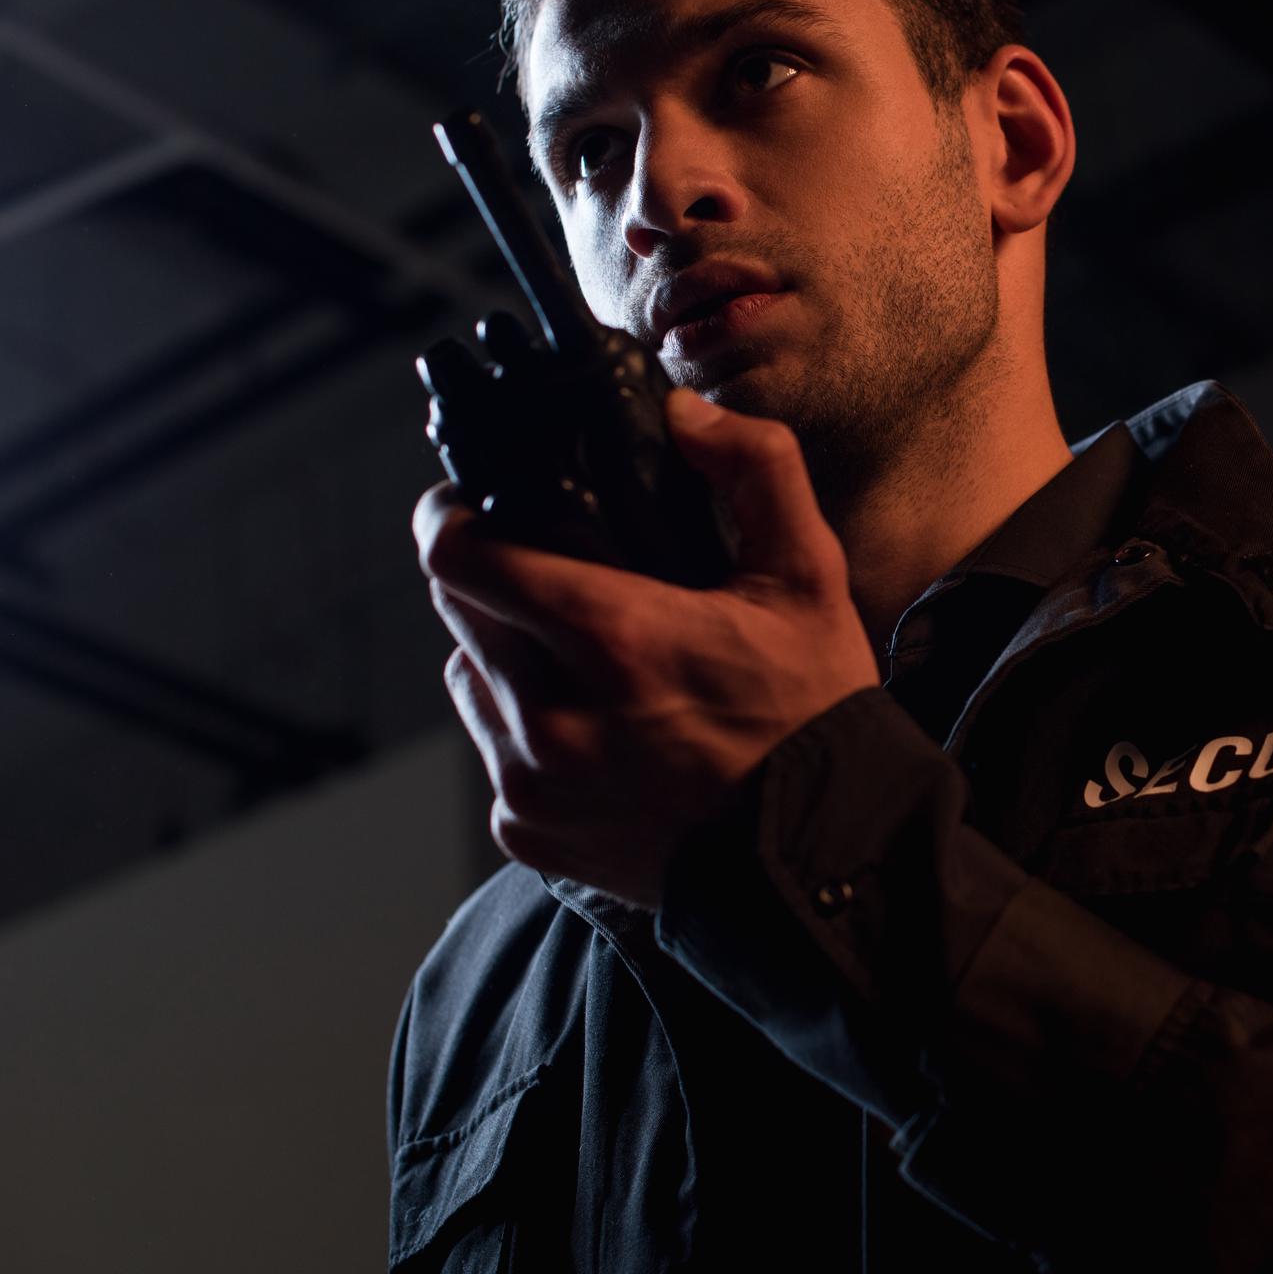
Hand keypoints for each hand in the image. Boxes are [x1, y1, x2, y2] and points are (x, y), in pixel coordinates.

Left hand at [415, 389, 880, 908]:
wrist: (823, 861)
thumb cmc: (815, 715)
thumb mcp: (809, 578)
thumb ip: (756, 469)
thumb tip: (682, 412)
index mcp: (614, 638)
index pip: (460, 557)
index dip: (449, 516)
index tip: (469, 503)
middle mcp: (554, 715)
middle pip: (455, 612)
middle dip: (491, 580)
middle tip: (550, 575)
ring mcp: (533, 781)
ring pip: (466, 678)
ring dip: (503, 655)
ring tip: (579, 661)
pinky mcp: (527, 832)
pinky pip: (493, 752)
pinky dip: (526, 730)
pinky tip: (599, 733)